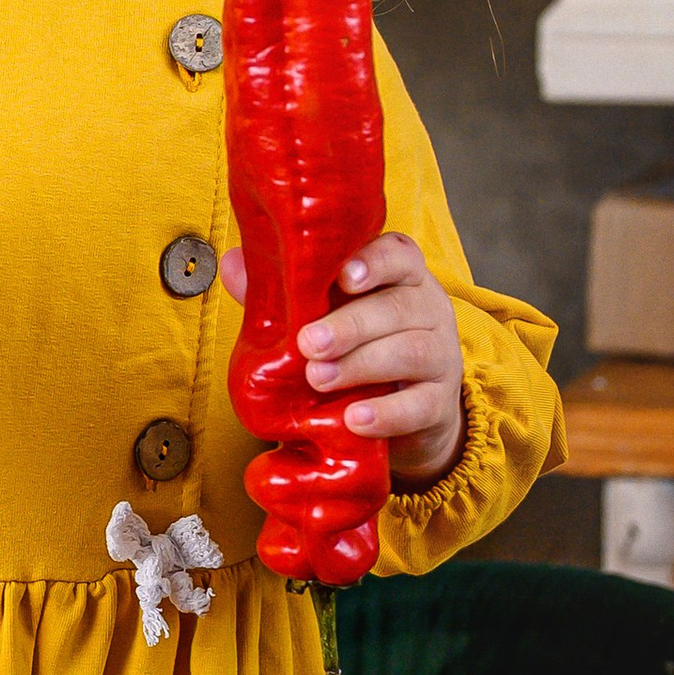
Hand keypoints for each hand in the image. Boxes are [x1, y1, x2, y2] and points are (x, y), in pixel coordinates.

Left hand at [221, 230, 465, 488]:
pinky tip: (355, 420)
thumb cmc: (359, 348)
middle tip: (309, 343)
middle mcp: (428, 310)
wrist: (406, 412)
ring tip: (318, 379)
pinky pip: (421, 405)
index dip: (373, 262)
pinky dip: (388, 414)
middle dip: (351, 325)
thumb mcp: (325, 316)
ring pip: (412, 352)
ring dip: (361, 365)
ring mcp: (441, 356)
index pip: (398, 255)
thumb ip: (282, 292)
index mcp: (401, 277)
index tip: (343, 276)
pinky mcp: (440, 403)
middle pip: (398, 307)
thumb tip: (232, 263)